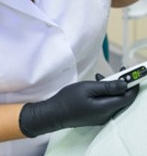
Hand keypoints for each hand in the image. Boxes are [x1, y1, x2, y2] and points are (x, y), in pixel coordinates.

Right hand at [19, 79, 137, 137]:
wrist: (55, 113)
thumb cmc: (69, 99)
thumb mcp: (88, 88)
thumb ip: (107, 87)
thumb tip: (125, 84)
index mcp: (106, 108)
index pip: (128, 97)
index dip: (132, 85)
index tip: (131, 73)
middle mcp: (107, 115)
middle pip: (123, 99)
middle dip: (123, 84)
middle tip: (119, 71)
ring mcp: (102, 116)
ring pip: (115, 100)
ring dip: (112, 87)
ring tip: (102, 77)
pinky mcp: (96, 115)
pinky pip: (107, 103)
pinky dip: (106, 93)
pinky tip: (97, 84)